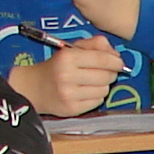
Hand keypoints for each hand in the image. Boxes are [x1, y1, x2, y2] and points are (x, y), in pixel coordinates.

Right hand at [7, 35, 129, 116]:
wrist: (34, 88)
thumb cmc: (56, 66)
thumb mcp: (71, 49)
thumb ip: (93, 44)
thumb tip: (115, 54)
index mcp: (67, 57)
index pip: (101, 59)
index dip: (115, 61)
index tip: (119, 63)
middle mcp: (67, 76)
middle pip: (106, 75)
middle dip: (110, 73)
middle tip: (106, 72)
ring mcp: (69, 94)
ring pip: (104, 90)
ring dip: (103, 85)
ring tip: (93, 82)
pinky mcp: (72, 109)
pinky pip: (97, 102)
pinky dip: (96, 96)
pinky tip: (87, 92)